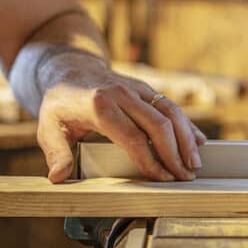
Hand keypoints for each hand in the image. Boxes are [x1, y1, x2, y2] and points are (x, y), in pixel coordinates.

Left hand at [34, 54, 206, 182]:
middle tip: (184, 176)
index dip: (151, 160)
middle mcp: (123, 94)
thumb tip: (58, 176)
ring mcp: (137, 89)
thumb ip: (55, 152)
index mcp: (100, 106)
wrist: (71, 68)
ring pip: (170, 112)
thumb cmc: (60, 103)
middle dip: (175, 153)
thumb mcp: (48, 126)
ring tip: (195, 163)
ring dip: (187, 138)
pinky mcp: (147, 89)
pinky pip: (171, 106)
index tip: (162, 178)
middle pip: (158, 124)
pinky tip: (199, 141)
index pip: (133, 137)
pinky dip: (187, 124)